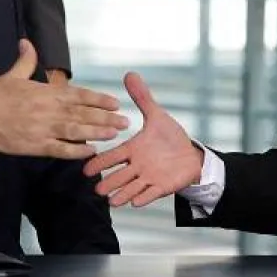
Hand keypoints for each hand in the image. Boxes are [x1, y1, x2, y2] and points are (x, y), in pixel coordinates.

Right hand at [0, 40, 127, 158]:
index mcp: (46, 92)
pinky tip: (91, 152)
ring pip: (76, 131)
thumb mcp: (12, 75)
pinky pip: (60, 149)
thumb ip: (26, 60)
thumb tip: (26, 41)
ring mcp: (43, 129)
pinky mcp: (35, 146)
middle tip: (125, 122)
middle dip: (105, 117)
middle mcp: (48, 110)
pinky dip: (76, 151)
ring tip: (114, 134)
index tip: (115, 102)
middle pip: (82, 113)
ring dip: (97, 133)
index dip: (98, 99)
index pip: (78, 95)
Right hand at [83, 72, 203, 206]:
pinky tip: (136, 202)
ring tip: (112, 201)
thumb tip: (130, 74)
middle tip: (97, 189)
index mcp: (133, 149)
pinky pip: (151, 194)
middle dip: (109, 182)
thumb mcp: (156, 116)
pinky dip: (143, 198)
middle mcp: (137, 166)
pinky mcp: (161, 187)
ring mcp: (148, 178)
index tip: (86, 169)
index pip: (112, 156)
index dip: (100, 162)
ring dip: (122, 194)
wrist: (190, 155)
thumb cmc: (170, 138)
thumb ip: (142, 98)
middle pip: (119, 176)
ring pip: (131, 188)